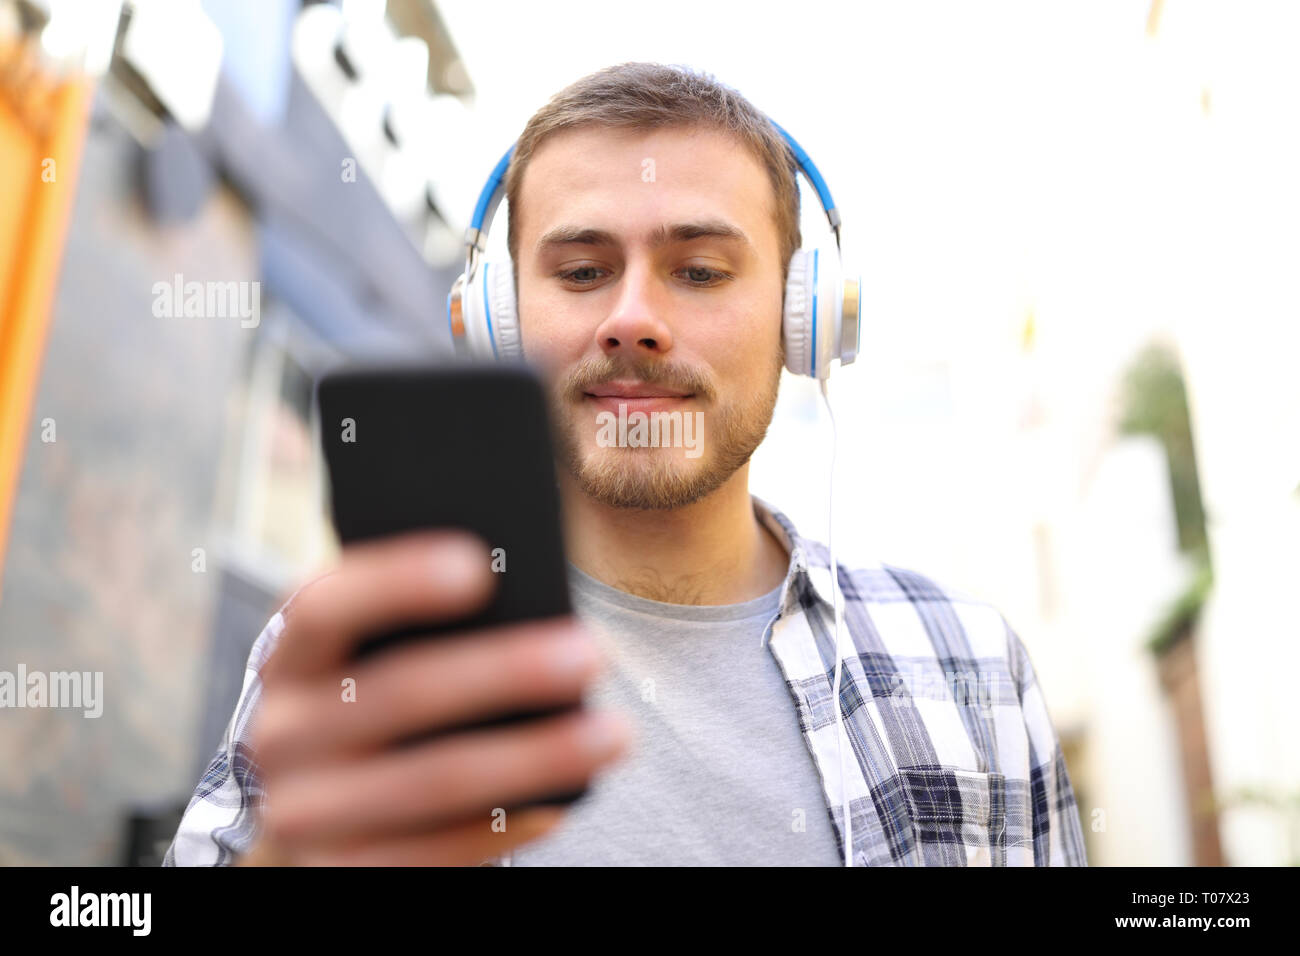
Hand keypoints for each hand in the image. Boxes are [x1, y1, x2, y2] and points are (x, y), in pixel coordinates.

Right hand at [239, 530, 629, 864]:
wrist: (311, 828)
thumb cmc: (372, 714)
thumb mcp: (369, 665)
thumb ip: (419, 632)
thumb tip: (529, 610)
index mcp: (288, 659)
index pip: (324, 607)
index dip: (395, 581)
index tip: (477, 565)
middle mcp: (280, 734)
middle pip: (400, 692)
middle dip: (506, 670)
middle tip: (590, 653)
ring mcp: (304, 812)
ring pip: (433, 779)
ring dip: (535, 756)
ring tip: (613, 734)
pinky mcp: (340, 875)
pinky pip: (434, 855)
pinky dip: (505, 828)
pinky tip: (560, 807)